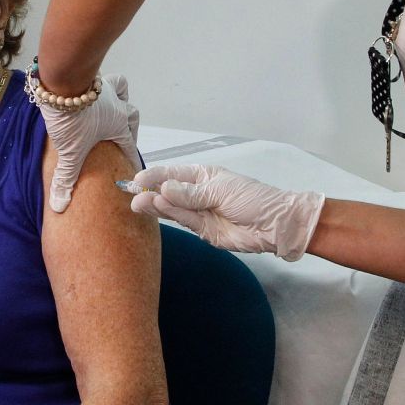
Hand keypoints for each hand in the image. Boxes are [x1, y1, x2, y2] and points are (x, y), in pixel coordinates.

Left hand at [41, 74, 139, 212]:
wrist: (63, 84)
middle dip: (131, 127)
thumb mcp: (69, 153)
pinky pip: (104, 80)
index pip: (129, 146)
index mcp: (117, 125)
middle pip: (132, 116)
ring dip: (122, 99)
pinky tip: (94, 90)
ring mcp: (105, 89)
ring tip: (115, 107)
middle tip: (125, 137)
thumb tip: (60, 206)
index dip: (133, 159)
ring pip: (123, 90)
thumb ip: (65, 179)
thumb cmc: (71, 120)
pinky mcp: (91, 78)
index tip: (136, 169)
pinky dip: (104, 84)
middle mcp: (117, 106)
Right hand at [131, 164, 323, 260]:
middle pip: (169, 191)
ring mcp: (199, 212)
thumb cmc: (252, 199)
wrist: (274, 225)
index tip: (137, 180)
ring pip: (173, 208)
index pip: (174, 173)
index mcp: (204, 176)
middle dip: (150, 191)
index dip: (155, 176)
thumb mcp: (221, 190)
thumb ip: (191, 193)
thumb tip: (164, 189)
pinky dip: (170, 215)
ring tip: (138, 203)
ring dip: (156, 205)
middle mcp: (198, 193)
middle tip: (131, 194)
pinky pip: (183, 221)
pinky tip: (156, 208)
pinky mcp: (202, 231)